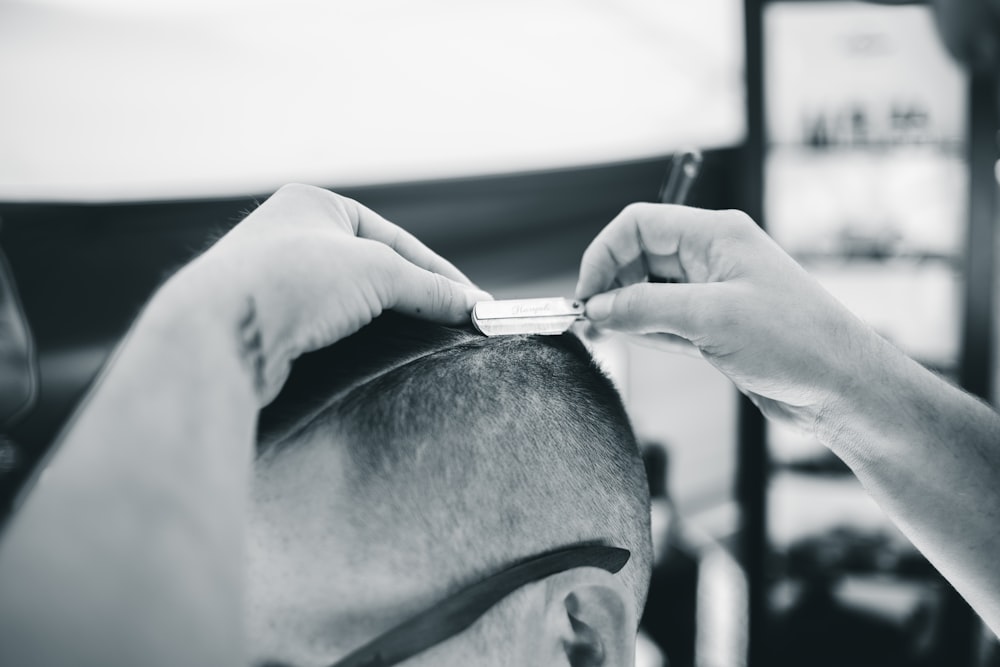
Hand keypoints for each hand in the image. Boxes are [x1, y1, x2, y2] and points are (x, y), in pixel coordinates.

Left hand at [167, 183, 490, 404]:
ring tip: (426, 346)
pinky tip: (379, 359)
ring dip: (386, 324)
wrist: (220, 333)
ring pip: (351, 304)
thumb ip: (429, 287)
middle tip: (456, 326)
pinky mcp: (268, 324)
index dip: (439, 274)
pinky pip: (327, 330)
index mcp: (315, 204)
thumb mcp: (378, 272)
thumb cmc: (292, 280)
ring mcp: (276, 281)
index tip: (475, 306)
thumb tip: (475, 307)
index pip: (396, 240)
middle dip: (414, 298)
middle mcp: (291, 236)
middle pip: (375, 271)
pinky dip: (357, 343)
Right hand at [575, 203, 882, 431]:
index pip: (638, 226)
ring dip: (632, 313)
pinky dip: (652, 332)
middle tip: (597, 324)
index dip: (604, 255)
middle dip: (614, 286)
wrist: (843, 387)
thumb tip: (597, 308)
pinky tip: (653, 346)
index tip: (588, 296)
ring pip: (650, 291)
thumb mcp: (710, 319)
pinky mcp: (718, 325)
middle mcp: (713, 256)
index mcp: (715, 235)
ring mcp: (715, 291)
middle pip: (640, 256)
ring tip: (629, 337)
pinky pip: (668, 319)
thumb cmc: (794, 342)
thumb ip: (645, 308)